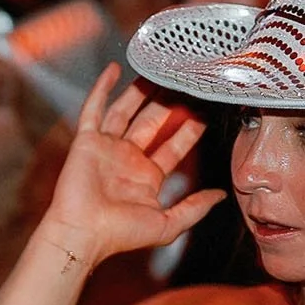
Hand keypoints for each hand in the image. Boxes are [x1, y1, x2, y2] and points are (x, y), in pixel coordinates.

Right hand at [39, 66, 222, 267]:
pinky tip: (113, 70)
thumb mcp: (169, 224)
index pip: (173, 145)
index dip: (189, 128)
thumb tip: (221, 195)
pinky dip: (101, 89)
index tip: (204, 110)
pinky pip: (94, 110)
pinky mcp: (86, 142)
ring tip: (156, 72)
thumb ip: (195, 208)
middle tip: (183, 83)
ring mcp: (106, 148)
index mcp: (146, 176)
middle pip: (151, 123)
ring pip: (126, 111)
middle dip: (168, 104)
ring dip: (140, 92)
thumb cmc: (120, 234)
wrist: (83, 233)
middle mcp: (127, 159)